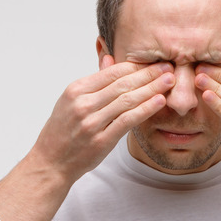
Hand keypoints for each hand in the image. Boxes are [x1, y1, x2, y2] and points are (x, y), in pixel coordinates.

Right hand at [32, 56, 174, 183]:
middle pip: (123, 84)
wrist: (50, 162)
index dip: (136, 65)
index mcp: (76, 90)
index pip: (112, 72)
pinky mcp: (101, 140)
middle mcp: (83, 104)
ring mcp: (92, 122)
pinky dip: (145, 109)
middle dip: (148, 74)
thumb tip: (110, 59)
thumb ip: (94, 82)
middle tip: (168, 67)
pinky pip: (127, 120)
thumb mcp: (71, 100)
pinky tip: (159, 101)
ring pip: (127, 100)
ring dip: (152, 88)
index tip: (153, 61)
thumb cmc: (62, 131)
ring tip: (170, 81)